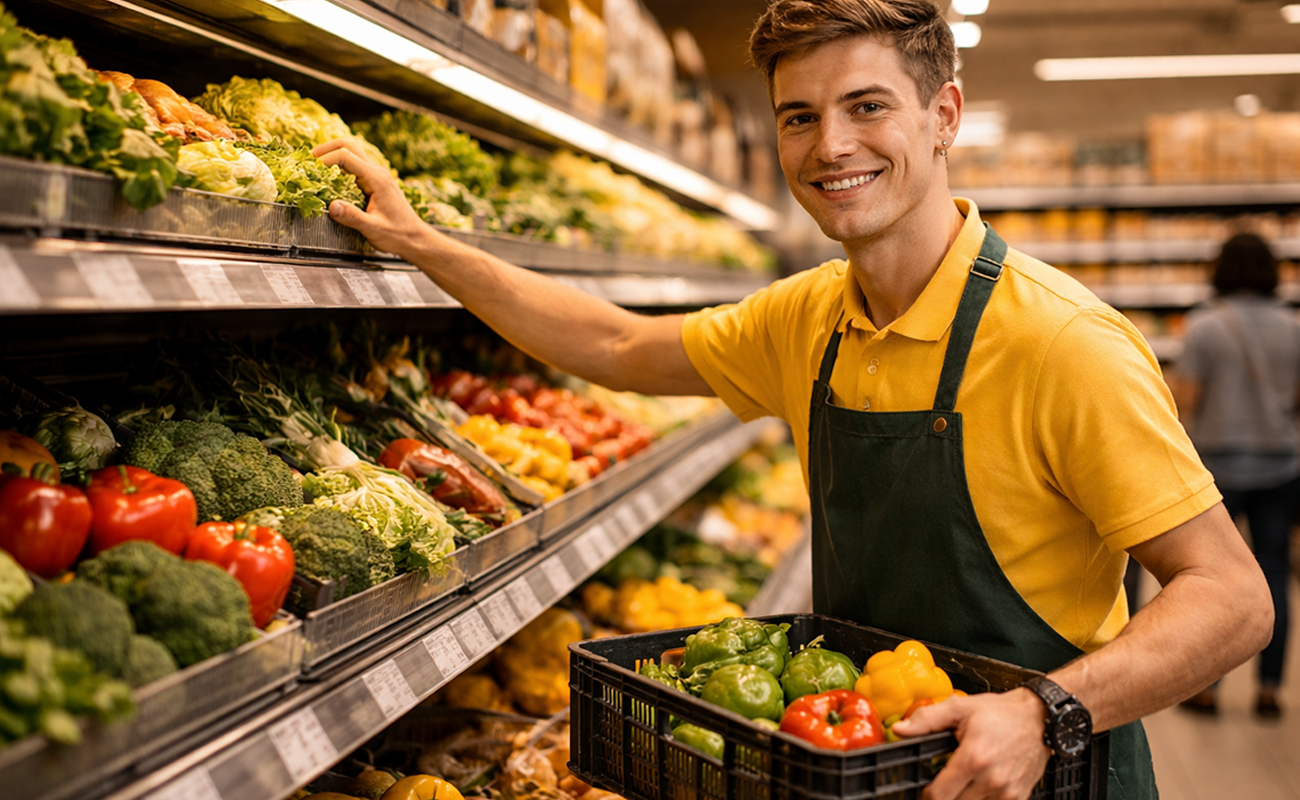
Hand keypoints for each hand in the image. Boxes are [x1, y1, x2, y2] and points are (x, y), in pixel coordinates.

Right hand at [311, 138, 442, 256]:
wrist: (415, 238)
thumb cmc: (398, 234)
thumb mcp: (373, 228)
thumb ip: (352, 217)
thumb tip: (331, 206)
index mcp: (377, 179)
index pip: (346, 156)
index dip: (324, 159)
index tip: (310, 170)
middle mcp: (377, 171)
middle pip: (348, 145)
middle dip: (326, 148)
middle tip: (308, 160)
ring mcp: (377, 174)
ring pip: (352, 151)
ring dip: (332, 154)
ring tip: (314, 165)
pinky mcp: (375, 181)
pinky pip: (355, 164)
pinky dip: (339, 164)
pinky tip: (328, 176)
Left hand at [890, 688, 1050, 799]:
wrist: (1040, 718)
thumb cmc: (1001, 713)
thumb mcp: (960, 708)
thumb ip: (926, 720)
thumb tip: (900, 730)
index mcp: (973, 759)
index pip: (939, 795)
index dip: (926, 795)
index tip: (925, 789)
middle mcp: (991, 780)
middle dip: (945, 795)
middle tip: (944, 783)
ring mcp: (1007, 792)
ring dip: (964, 797)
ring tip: (964, 781)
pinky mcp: (1019, 797)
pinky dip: (983, 799)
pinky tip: (980, 786)